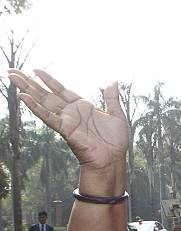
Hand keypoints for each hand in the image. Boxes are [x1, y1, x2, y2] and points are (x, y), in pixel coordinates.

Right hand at [7, 69, 127, 172]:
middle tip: (12, 71)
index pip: (61, 90)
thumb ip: (111, 97)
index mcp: (82, 107)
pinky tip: (23, 97)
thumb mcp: (116, 114)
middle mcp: (71, 113)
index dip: (48, 80)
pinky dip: (36, 108)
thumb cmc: (115, 141)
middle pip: (46, 94)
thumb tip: (114, 81)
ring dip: (27, 90)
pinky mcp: (65, 130)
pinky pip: (49, 117)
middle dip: (29, 83)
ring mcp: (67, 121)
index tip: (35, 69)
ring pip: (43, 102)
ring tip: (12, 78)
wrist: (113, 159)